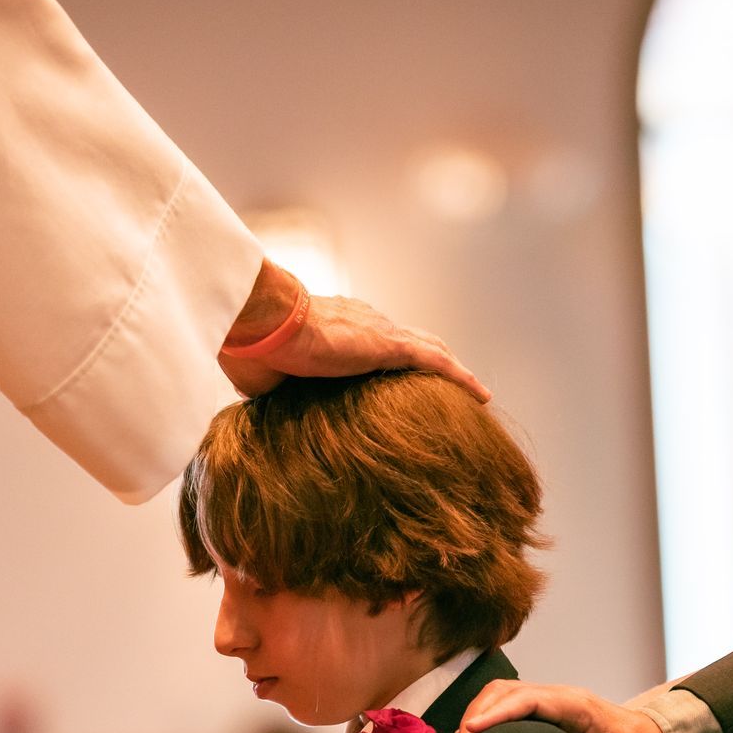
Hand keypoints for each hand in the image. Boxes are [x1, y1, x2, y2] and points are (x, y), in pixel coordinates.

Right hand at [220, 260, 488, 401]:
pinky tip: (481, 395)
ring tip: (473, 393)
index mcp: (334, 328)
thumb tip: (263, 411)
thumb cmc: (251, 347)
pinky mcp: (389, 345)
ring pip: (430, 349)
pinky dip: (460, 377)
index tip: (395, 374)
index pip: (369, 342)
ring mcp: (379, 332)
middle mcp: (364, 323)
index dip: (386, 357)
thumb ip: (275, 389)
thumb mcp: (264, 377)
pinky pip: (437, 361)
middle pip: (409, 340)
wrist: (259, 321)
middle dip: (430, 360)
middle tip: (448, 383)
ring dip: (451, 371)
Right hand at [456, 681, 672, 732]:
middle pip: (506, 690)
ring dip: (477, 715)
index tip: (471, 731)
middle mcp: (560, 698)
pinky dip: (485, 719)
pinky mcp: (542, 712)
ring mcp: (550, 702)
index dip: (498, 713)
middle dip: (478, 715)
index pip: (530, 700)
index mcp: (579, 708)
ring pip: (501, 694)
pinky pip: (506, 704)